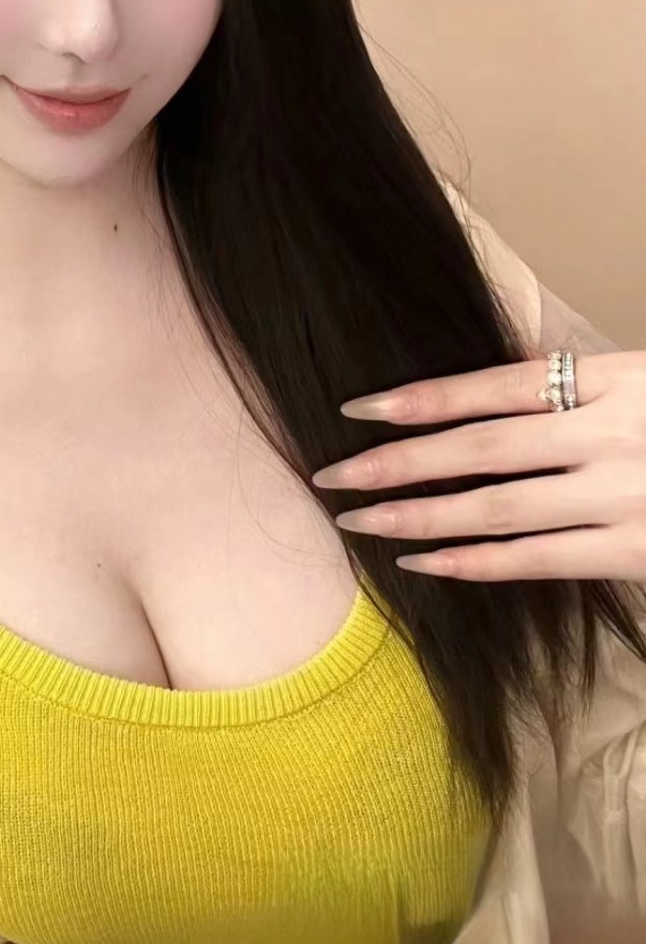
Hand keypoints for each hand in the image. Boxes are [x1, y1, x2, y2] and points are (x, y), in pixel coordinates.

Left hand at [310, 352, 645, 581]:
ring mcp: (625, 499)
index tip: (357, 408)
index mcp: (617, 380)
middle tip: (329, 473)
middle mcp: (614, 437)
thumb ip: (575, 387)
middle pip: (480, 449)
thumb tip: (477, 401)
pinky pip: (538, 562)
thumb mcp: (642, 380)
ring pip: (497, 511)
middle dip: (396, 463)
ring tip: (356, 520)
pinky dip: (473, 563)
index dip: (421, 398)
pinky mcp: (637, 554)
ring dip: (417, 517)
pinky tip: (420, 561)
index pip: (495, 386)